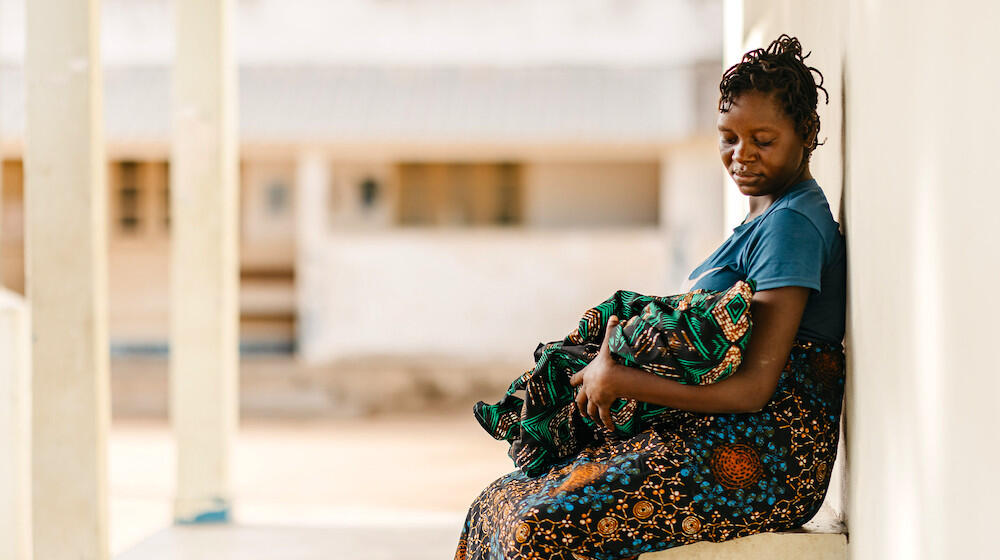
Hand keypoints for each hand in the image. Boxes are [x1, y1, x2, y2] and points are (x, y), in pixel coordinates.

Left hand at [569, 315, 621, 430]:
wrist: (610, 377)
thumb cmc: (607, 362)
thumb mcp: (607, 345)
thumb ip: (611, 331)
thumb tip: (616, 316)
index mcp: (586, 374)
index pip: (576, 378)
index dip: (574, 380)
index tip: (572, 383)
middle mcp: (587, 388)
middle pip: (579, 399)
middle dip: (580, 404)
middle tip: (581, 410)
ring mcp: (594, 398)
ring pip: (589, 410)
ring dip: (591, 415)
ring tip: (593, 421)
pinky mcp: (602, 406)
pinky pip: (604, 417)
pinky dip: (606, 423)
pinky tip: (610, 429)